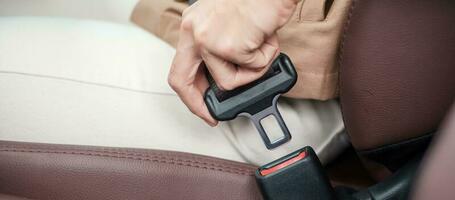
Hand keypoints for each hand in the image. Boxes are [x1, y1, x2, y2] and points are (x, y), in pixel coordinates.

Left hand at [168, 0, 298, 125]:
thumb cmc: (256, 1)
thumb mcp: (225, 24)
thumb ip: (219, 50)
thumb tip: (224, 80)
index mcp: (192, 26)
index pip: (179, 67)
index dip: (189, 91)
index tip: (201, 103)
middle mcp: (194, 32)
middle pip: (182, 81)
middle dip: (196, 104)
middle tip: (211, 115)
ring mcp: (209, 40)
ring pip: (228, 80)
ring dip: (251, 70)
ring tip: (261, 47)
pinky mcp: (228, 46)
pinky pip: (251, 70)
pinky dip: (265, 58)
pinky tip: (266, 39)